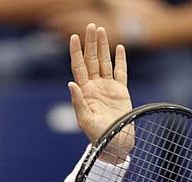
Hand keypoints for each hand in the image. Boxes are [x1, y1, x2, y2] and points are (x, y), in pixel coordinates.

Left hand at [68, 23, 132, 158]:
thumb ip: (77, 102)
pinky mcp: (121, 91)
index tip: (74, 37)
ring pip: (104, 62)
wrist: (115, 144)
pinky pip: (120, 72)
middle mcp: (94, 87)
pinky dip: (120, 60)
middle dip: (91, 43)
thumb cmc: (98, 136)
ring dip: (103, 47)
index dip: (76, 52)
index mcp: (84, 93)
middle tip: (91, 26)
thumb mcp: (85, 120)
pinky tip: (119, 48)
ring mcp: (107, 88)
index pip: (78, 68)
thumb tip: (71, 84)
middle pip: (91, 60)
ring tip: (102, 30)